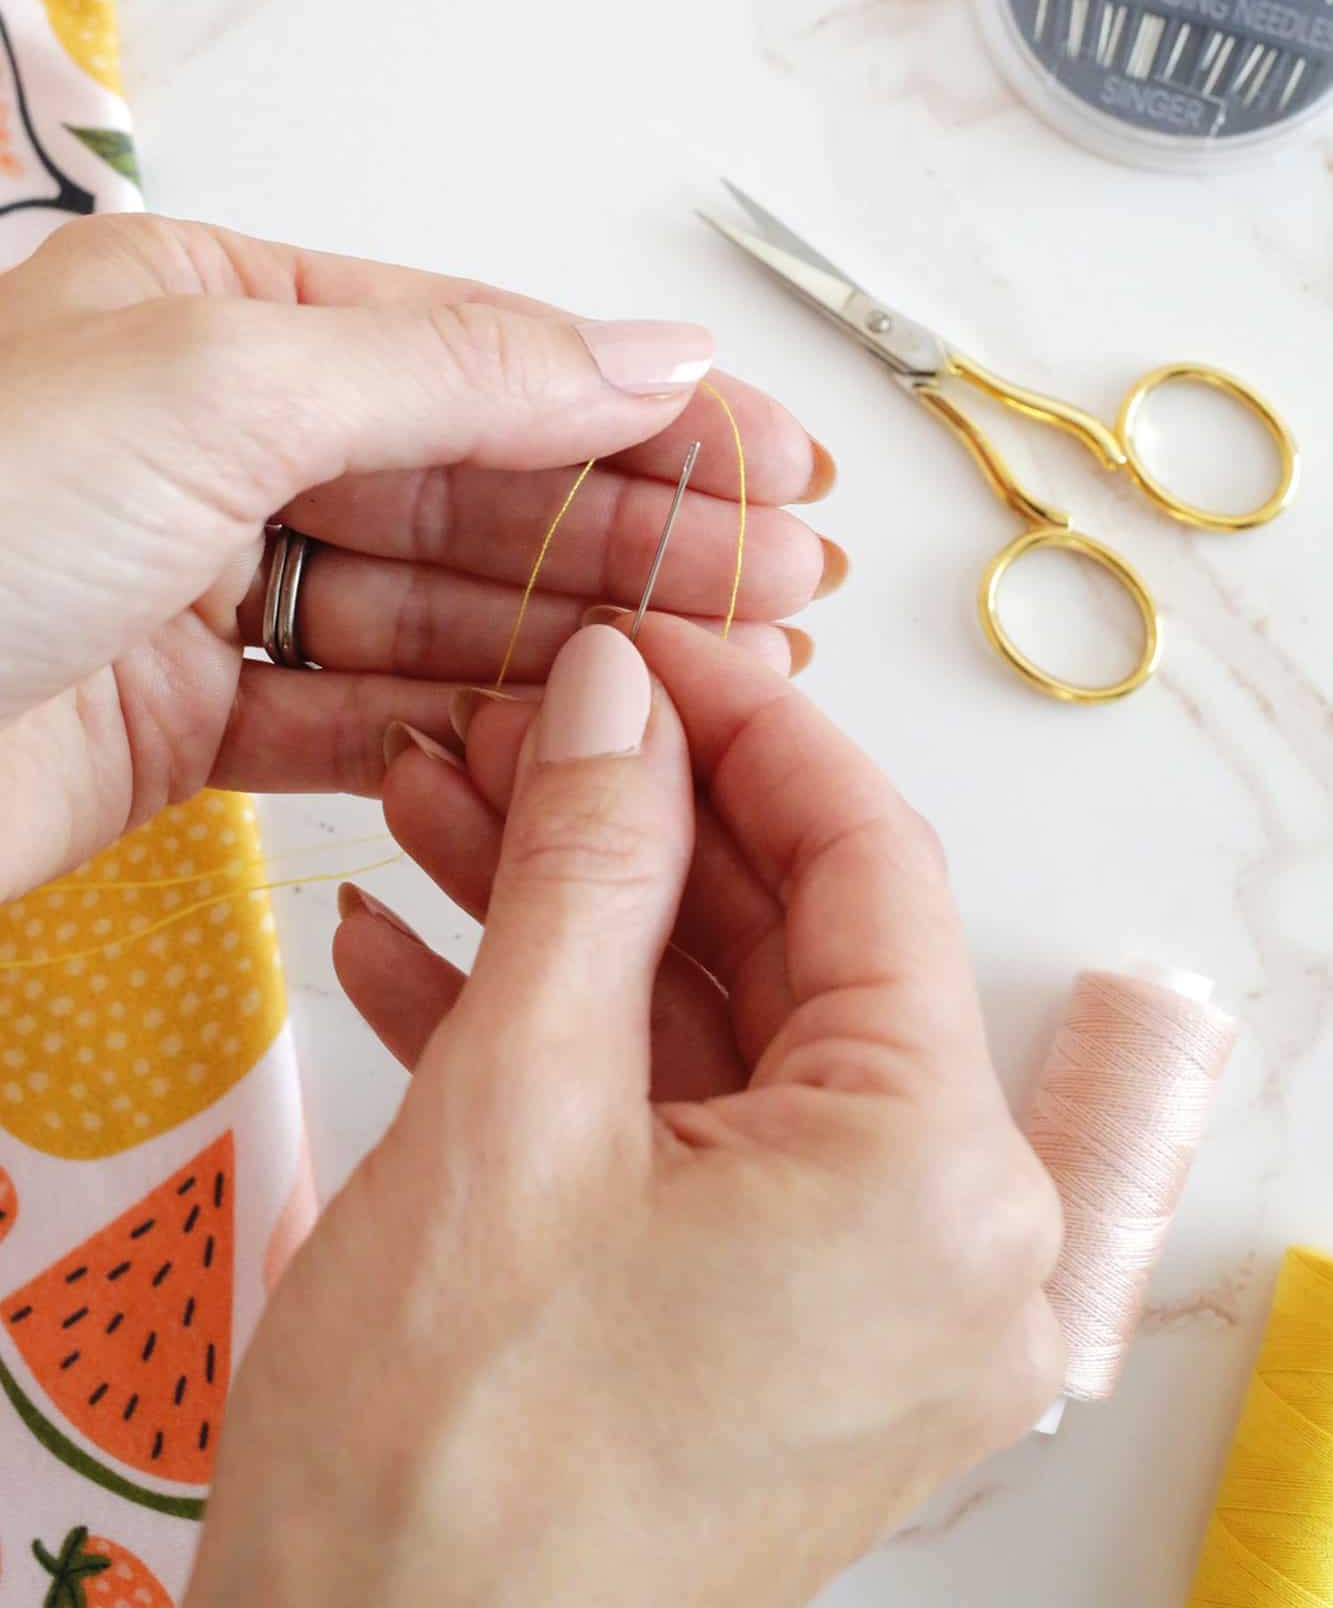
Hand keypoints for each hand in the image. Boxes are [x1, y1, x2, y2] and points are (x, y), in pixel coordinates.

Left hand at [0, 214, 836, 893]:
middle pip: (476, 486)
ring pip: (431, 610)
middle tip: (781, 581)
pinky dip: (460, 728)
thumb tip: (648, 353)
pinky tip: (569, 737)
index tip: (772, 460)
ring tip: (719, 666)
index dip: (642, 409)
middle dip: (635, 533)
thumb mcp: (227, 386)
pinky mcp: (176, 724)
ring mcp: (201, 587)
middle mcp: (217, 440)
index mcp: (222, 315)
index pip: (483, 354)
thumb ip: (457, 372)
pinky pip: (353, 718)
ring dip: (572, 638)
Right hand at [187, 620, 1061, 1607]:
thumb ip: (588, 859)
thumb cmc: (446, 1468)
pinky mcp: (769, 1335)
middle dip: (634, 822)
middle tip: (516, 728)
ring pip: (722, 1038)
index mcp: (937, 1180)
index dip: (745, 720)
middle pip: (793, 947)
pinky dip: (572, 1049)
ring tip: (438, 816)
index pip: (870, 862)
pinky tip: (426, 958)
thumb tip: (616, 695)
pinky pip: (688, 1142)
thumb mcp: (514, 1098)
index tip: (641, 642)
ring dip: (576, 922)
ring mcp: (858, 1303)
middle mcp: (943, 1249)